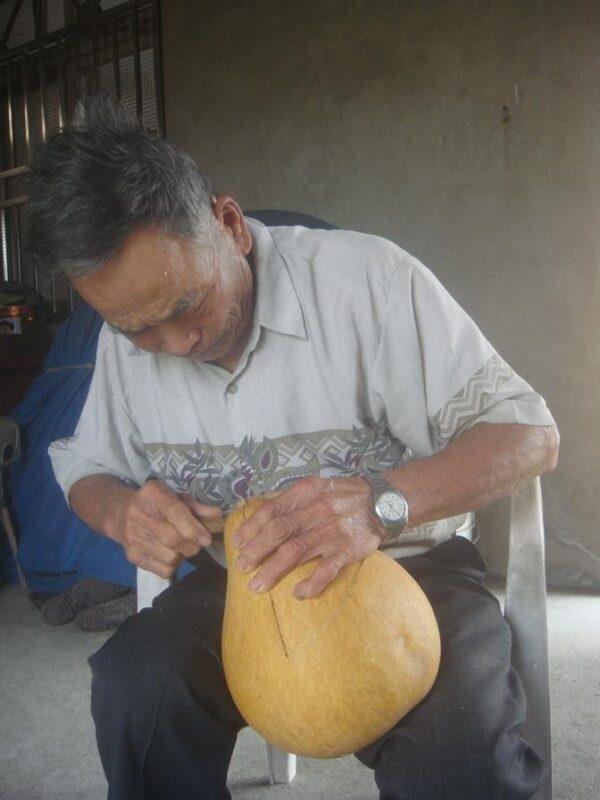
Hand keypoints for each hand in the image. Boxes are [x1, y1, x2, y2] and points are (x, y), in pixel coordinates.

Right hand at [109, 479, 222, 577]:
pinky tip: (170, 553)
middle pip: (173, 539)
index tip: (206, 539)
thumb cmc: (157, 505)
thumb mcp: (176, 498)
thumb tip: (218, 515)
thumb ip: (197, 507)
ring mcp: (133, 537)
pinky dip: (173, 566)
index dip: (194, 529)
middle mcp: (139, 515)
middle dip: (192, 545)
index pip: (176, 512)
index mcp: (153, 494)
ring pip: (170, 558)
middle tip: (198, 543)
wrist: (121, 514)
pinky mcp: (132, 556)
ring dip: (183, 555)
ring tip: (181, 546)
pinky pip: (163, 570)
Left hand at [232, 475, 385, 599]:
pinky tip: (297, 593)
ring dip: (273, 570)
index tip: (238, 542)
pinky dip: (311, 584)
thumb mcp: (318, 486)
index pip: (272, 509)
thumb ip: (292, 498)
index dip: (252, 526)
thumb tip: (259, 510)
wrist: (384, 502)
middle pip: (280, 531)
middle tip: (242, 566)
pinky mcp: (348, 551)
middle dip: (256, 550)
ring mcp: (333, 532)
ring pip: (296, 552)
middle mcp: (318, 510)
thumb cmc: (344, 496)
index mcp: (307, 493)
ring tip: (257, 585)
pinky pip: (326, 570)